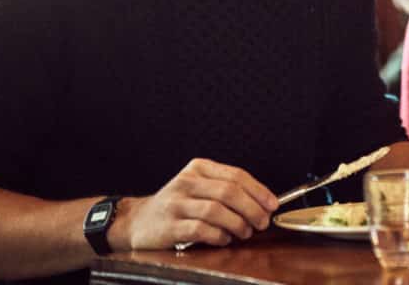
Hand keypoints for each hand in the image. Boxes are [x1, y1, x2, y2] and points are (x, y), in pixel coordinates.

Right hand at [113, 158, 277, 250]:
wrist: (137, 221)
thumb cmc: (176, 206)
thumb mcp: (198, 188)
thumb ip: (226, 190)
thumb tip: (263, 204)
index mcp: (199, 168)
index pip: (236, 175)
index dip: (259, 191)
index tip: (272, 205)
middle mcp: (187, 182)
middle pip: (229, 192)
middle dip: (252, 209)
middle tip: (262, 223)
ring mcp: (176, 203)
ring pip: (217, 210)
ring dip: (237, 224)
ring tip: (244, 232)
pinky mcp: (169, 226)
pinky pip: (201, 229)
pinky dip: (218, 235)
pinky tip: (224, 239)